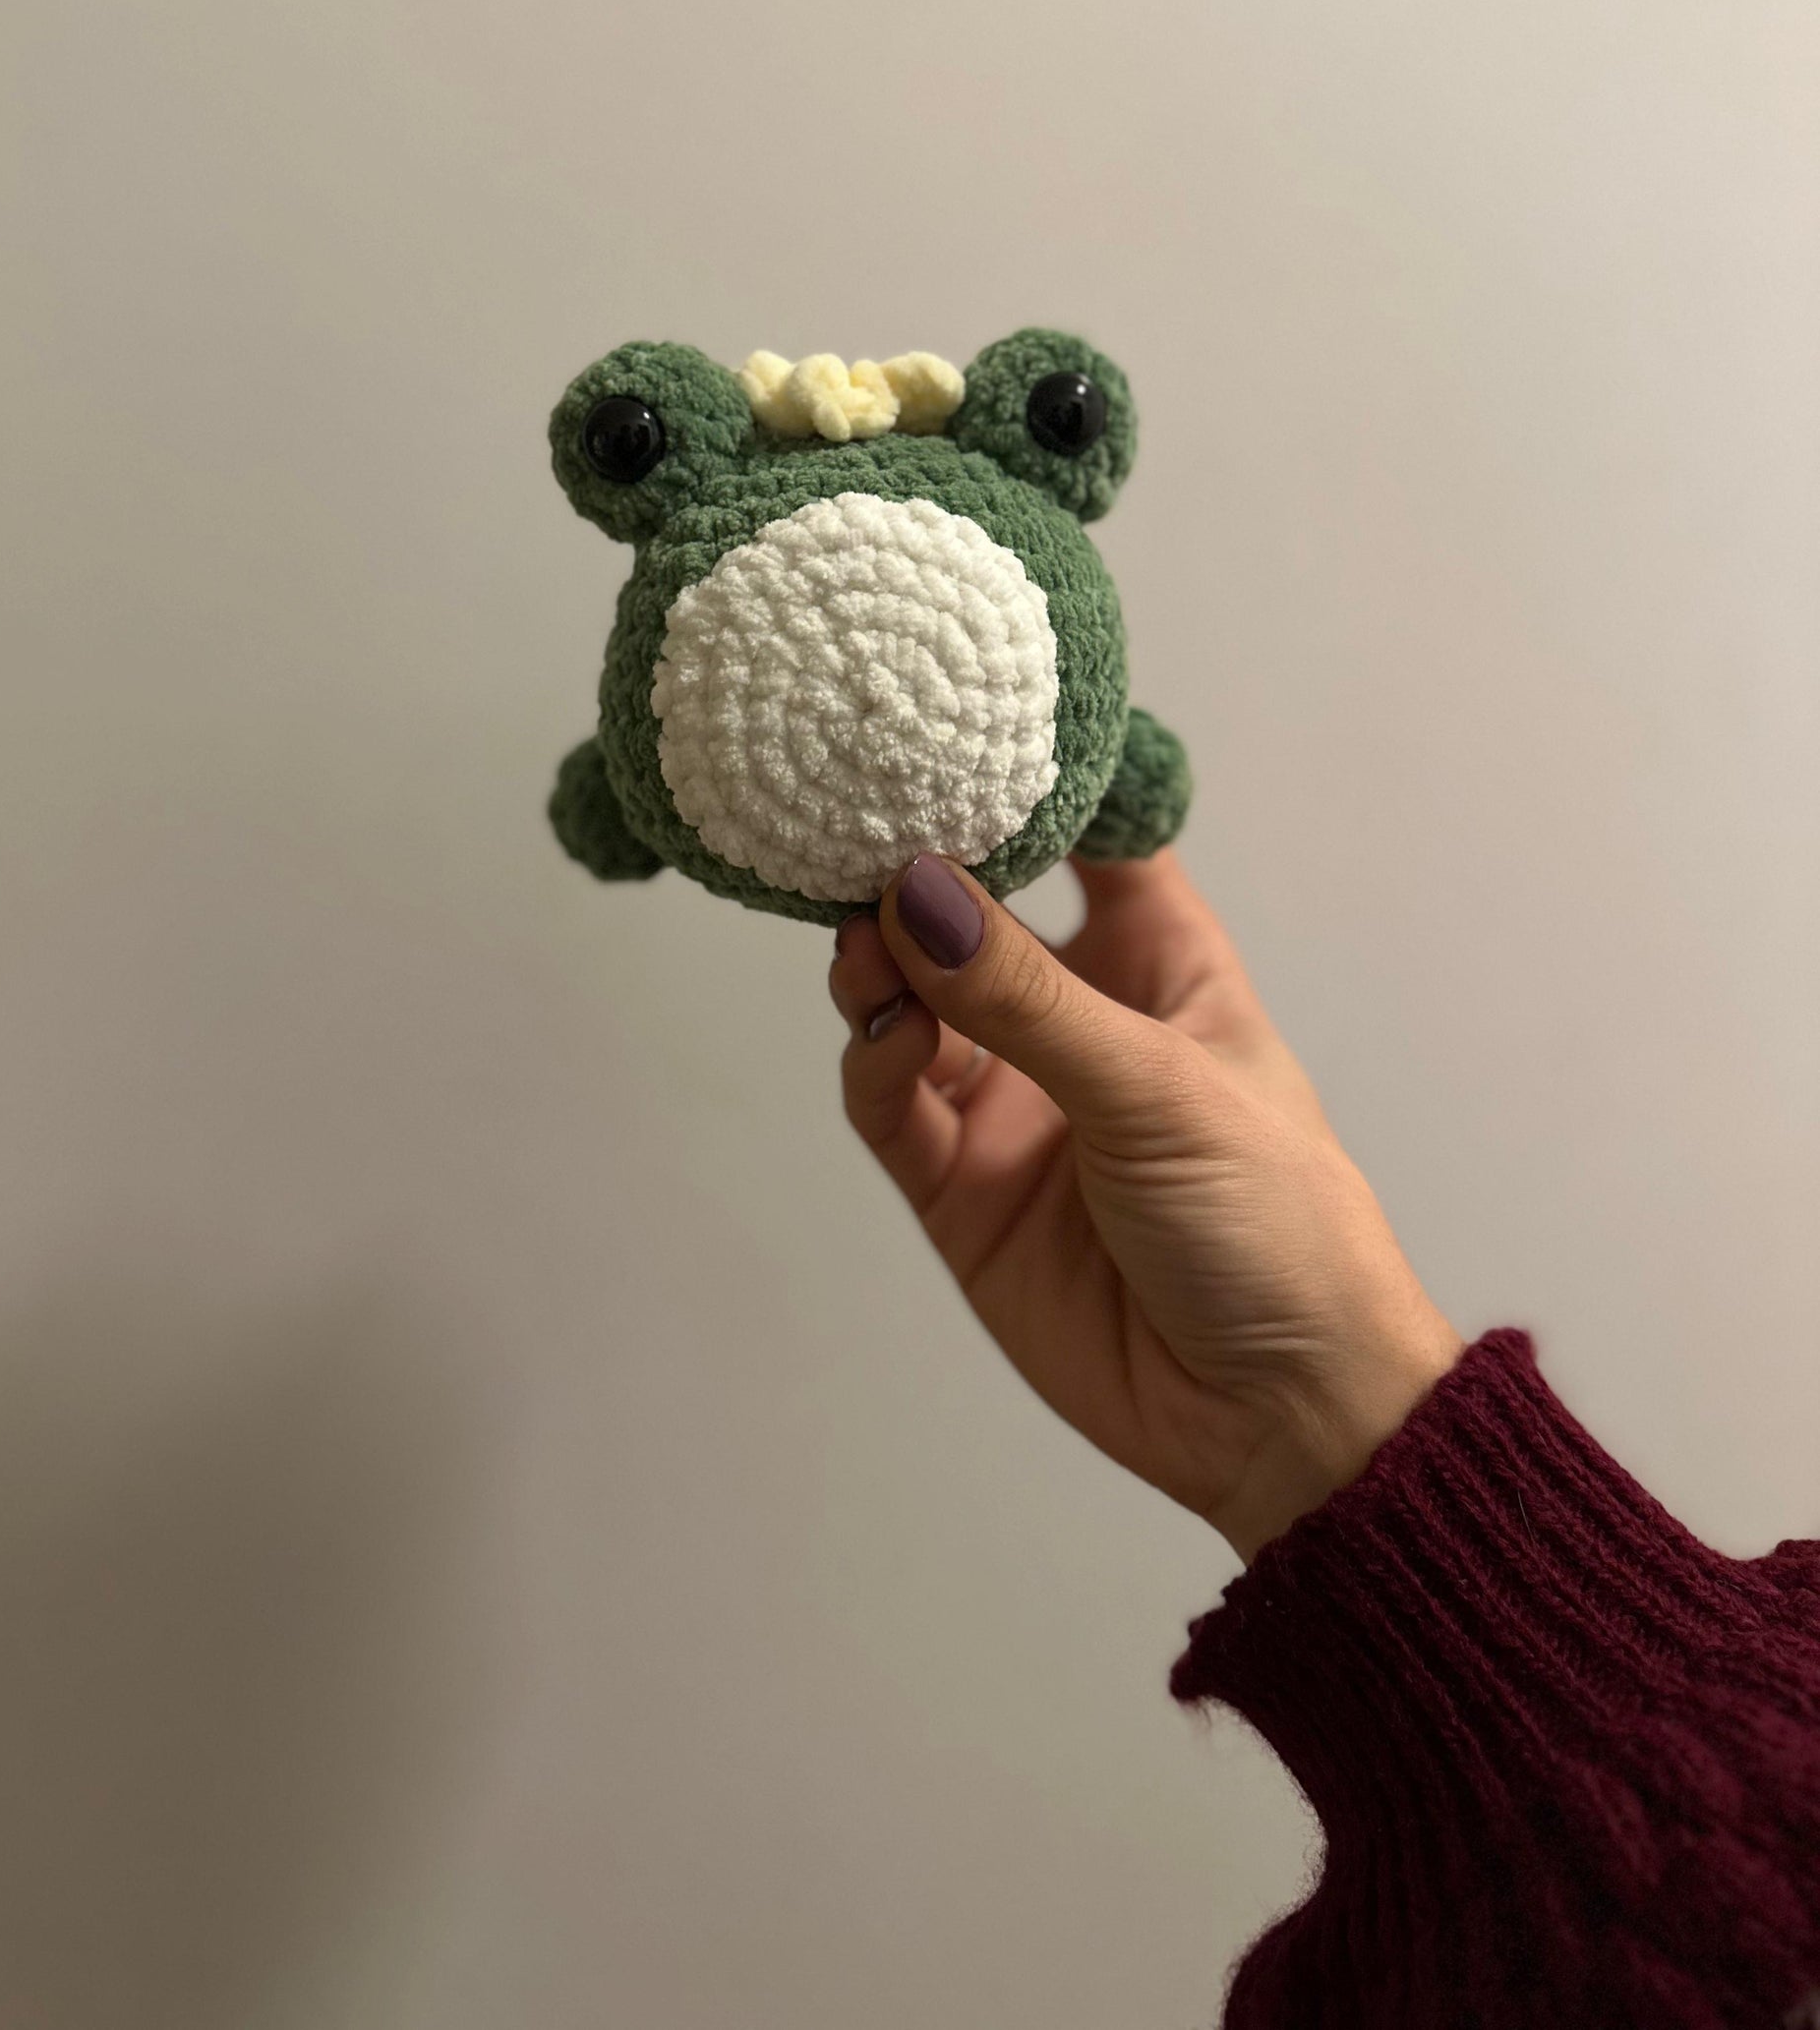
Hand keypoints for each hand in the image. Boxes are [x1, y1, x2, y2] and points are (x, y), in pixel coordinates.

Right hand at [829, 851, 1462, 1562]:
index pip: (1096, 842)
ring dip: (880, 967)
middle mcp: (1080, 1023)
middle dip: (919, 875)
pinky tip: (882, 1038)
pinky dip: (873, 1063)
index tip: (963, 720)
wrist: (1282, 1421)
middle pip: (975, 915)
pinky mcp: (963, 1190)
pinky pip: (893, 1103)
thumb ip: (1025, 994)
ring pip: (914, 1001)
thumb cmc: (1279, 1230)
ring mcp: (1016, 1106)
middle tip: (861, 837)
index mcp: (1165, 970)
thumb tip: (915, 887)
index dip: (1038, 782)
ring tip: (862, 946)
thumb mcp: (1160, 1086)